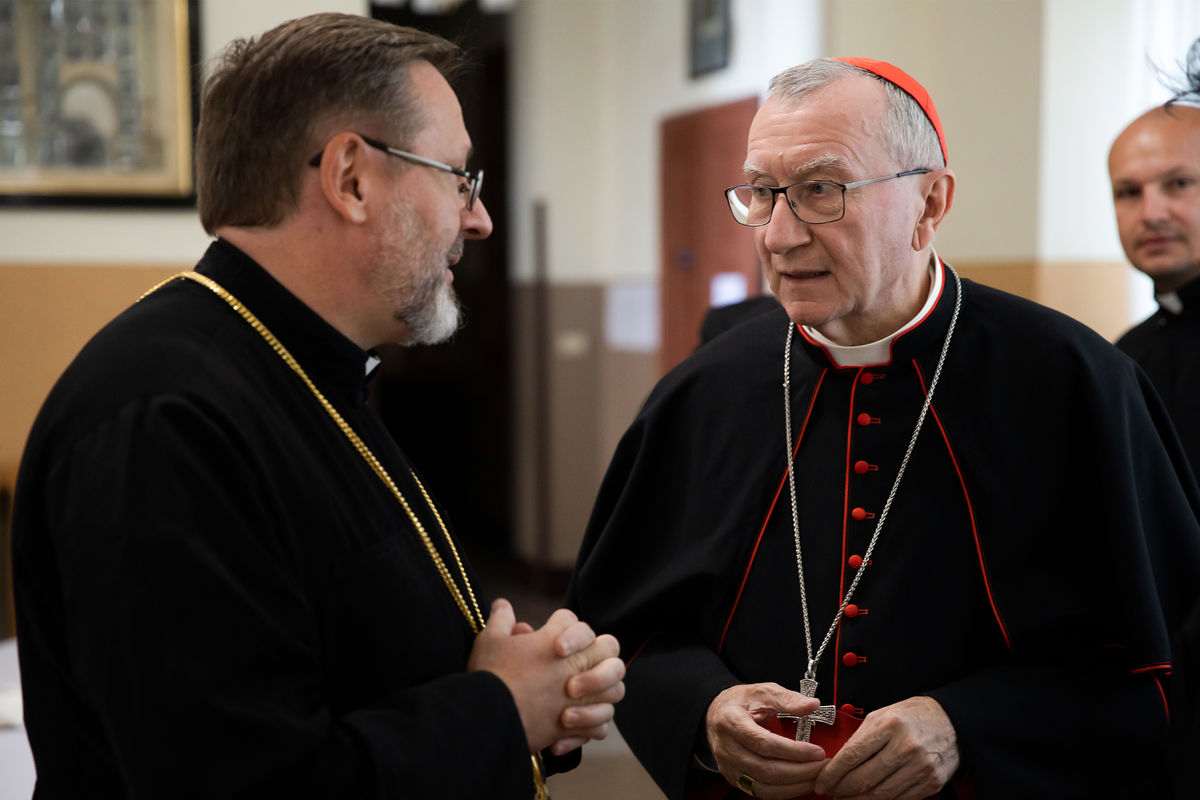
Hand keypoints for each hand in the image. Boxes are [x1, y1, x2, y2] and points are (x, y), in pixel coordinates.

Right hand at [468, 599, 623, 753]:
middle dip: (599, 649)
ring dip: (603, 689)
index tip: (544, 634)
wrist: (488, 717)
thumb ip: (501, 619)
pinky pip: (601, 726)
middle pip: (609, 646)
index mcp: (556, 639)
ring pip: (615, 689)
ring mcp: (581, 697)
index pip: (570, 619)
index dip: (559, 623)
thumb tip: (503, 605)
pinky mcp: (576, 727)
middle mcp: (576, 666)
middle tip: (578, 659)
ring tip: (581, 693)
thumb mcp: (490, 639)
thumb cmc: (491, 675)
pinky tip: (572, 721)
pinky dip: (592, 725)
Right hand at [705, 683, 828, 798]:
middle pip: (766, 770)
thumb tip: (812, 705)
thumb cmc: (740, 702)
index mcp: (731, 722)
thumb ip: (787, 698)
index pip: (765, 744)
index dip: (794, 751)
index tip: (817, 751)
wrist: (715, 714)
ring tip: (816, 777)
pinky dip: (784, 791)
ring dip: (795, 786)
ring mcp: (729, 766)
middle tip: (823, 766)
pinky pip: (761, 792)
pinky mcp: (734, 778)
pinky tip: (800, 783)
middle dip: (800, 771)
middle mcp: (727, 748)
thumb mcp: (762, 691)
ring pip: (764, 787)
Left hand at [813, 696, 957, 799]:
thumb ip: (860, 738)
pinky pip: (900, 799)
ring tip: (846, 798)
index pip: (852, 755)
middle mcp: (906, 746)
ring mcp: (920, 766)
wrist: (951, 720)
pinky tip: (870, 798)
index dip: (832, 774)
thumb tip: (837, 764)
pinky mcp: (931, 782)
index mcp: (889, 725)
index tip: (821, 782)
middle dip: (842, 790)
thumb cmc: (911, 716)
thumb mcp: (881, 716)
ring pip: (881, 794)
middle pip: (864, 779)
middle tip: (831, 792)